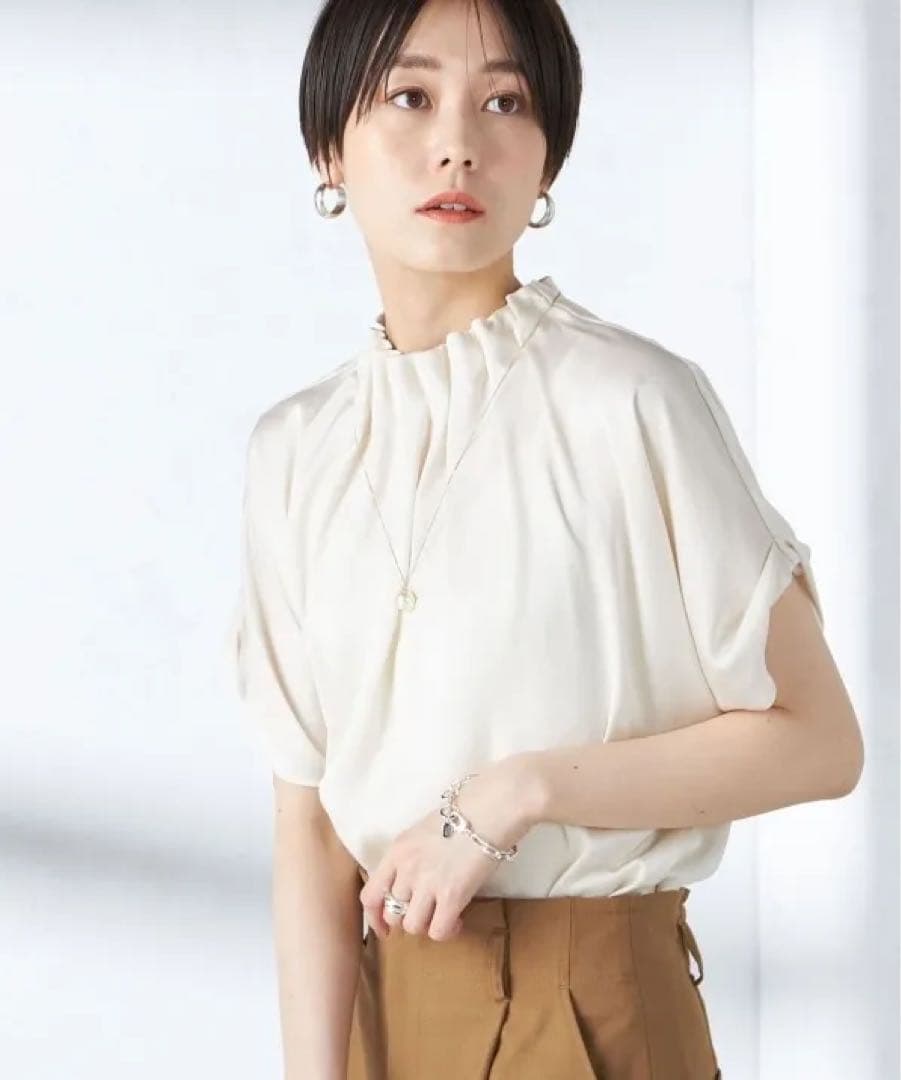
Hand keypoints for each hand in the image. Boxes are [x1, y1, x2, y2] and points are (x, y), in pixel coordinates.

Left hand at [358, 760, 535, 942]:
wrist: (490, 809)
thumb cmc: (463, 814)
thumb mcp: (422, 833)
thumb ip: (409, 859)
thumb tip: (410, 884)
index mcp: (396, 851)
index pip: (370, 895)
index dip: (375, 918)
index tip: (385, 928)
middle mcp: (406, 869)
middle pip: (392, 914)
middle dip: (408, 919)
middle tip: (426, 914)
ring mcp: (427, 883)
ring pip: (413, 927)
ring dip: (428, 925)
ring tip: (443, 914)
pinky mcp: (451, 896)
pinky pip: (438, 931)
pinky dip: (447, 931)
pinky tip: (457, 919)